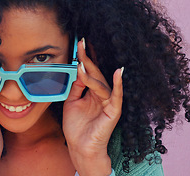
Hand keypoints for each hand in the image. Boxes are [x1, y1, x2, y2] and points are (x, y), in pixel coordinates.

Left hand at [63, 39, 123, 175]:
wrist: (80, 147)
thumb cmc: (76, 127)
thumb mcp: (71, 102)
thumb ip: (76, 87)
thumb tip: (78, 70)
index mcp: (92, 91)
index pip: (89, 71)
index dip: (84, 57)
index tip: (78, 42)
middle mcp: (102, 94)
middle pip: (95, 72)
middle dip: (87, 58)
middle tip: (80, 42)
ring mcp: (109, 101)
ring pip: (100, 83)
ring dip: (91, 72)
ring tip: (81, 62)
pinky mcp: (114, 111)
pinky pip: (117, 96)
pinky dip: (118, 84)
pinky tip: (118, 72)